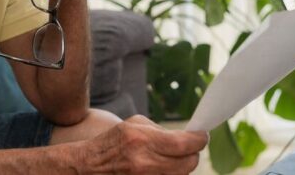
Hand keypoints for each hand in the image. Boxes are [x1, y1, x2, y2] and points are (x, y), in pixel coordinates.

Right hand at [79, 115, 208, 174]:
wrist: (91, 166)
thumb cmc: (113, 142)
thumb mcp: (134, 125)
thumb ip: (161, 130)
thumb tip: (186, 136)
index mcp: (143, 141)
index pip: (185, 144)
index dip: (199, 139)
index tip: (202, 135)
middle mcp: (146, 163)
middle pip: (189, 163)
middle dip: (193, 153)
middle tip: (190, 146)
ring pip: (182, 174)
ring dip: (183, 165)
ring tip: (173, 157)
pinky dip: (172, 173)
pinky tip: (164, 166)